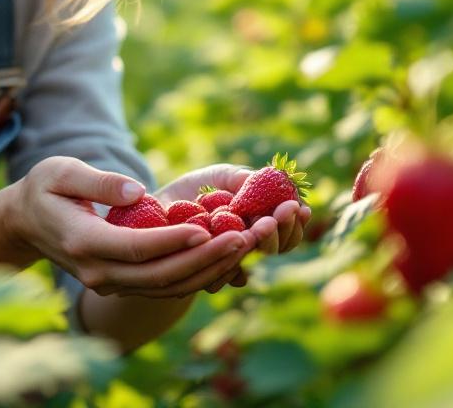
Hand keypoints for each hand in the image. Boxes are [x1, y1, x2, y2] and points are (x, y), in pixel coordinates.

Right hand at [9, 157, 257, 297]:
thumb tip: (138, 191)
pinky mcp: (121, 284)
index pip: (136, 248)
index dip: (173, 241)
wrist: (25, 222)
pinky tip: (224, 256)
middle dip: (204, 259)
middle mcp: (97, 272)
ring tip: (244, 246)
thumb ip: (99, 181)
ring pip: (165, 287)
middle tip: (243, 238)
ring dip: (207, 269)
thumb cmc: (43, 188)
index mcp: (83, 242)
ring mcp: (109, 284)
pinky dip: (195, 274)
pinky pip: (163, 286)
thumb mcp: (61, 171)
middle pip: (159, 275)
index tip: (207, 229)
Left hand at [156, 164, 312, 292]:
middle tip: (276, 217)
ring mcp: (225, 262)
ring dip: (255, 245)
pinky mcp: (202, 274)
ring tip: (259, 227)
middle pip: (273, 248)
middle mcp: (246, 247)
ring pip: (249, 261)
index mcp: (258, 225)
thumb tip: (277, 187)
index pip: (286, 231)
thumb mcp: (222, 177)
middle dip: (279, 232)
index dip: (295, 223)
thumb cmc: (195, 190)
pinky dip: (226, 264)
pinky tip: (228, 248)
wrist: (153, 206)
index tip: (299, 208)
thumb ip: (246, 180)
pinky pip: (219, 276)